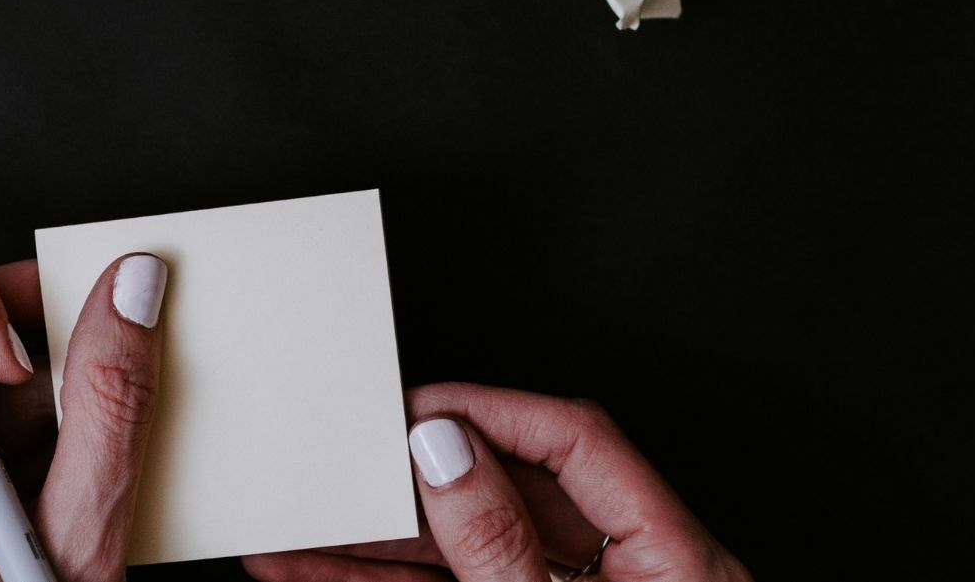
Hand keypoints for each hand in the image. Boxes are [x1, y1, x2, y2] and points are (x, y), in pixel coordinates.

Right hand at [244, 383, 749, 581]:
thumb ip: (499, 547)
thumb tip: (448, 454)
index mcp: (673, 559)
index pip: (574, 440)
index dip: (488, 410)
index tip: (410, 410)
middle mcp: (629, 576)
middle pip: (512, 492)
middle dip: (413, 484)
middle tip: (340, 471)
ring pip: (470, 553)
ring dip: (382, 547)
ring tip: (302, 538)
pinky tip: (330, 578)